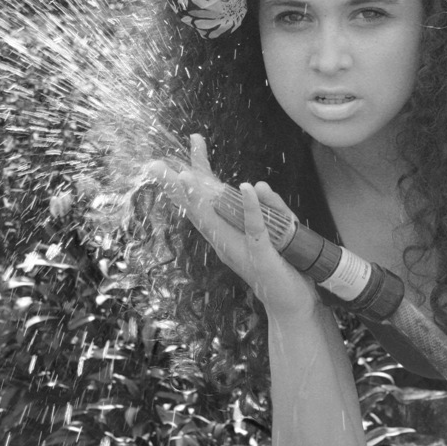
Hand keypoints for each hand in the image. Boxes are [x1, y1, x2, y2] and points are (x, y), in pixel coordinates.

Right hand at [147, 134, 320, 318]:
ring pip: (213, 219)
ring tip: (184, 175)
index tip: (193, 140)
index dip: (196, 171)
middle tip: (155, 165)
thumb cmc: (281, 268)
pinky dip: (250, 208)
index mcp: (225, 233)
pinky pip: (255, 228)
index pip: (205, 198)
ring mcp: (239, 248)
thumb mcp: (275, 231)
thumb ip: (268, 207)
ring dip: (198, 197)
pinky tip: (244, 188)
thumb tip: (257, 184)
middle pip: (196, 208)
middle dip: (176, 186)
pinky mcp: (261, 255)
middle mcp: (224, 240)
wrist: (291, 304)